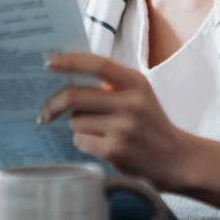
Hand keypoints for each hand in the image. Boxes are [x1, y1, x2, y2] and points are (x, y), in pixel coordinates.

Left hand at [38, 52, 195, 191]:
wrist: (175, 158)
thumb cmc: (149, 122)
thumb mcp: (138, 94)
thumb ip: (109, 83)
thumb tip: (64, 76)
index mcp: (136, 82)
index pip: (97, 64)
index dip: (69, 61)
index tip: (48, 63)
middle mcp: (130, 103)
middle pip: (74, 96)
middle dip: (52, 104)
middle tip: (44, 112)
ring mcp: (122, 128)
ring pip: (75, 121)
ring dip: (78, 125)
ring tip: (100, 130)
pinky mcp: (114, 151)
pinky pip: (80, 141)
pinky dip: (85, 142)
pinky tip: (104, 144)